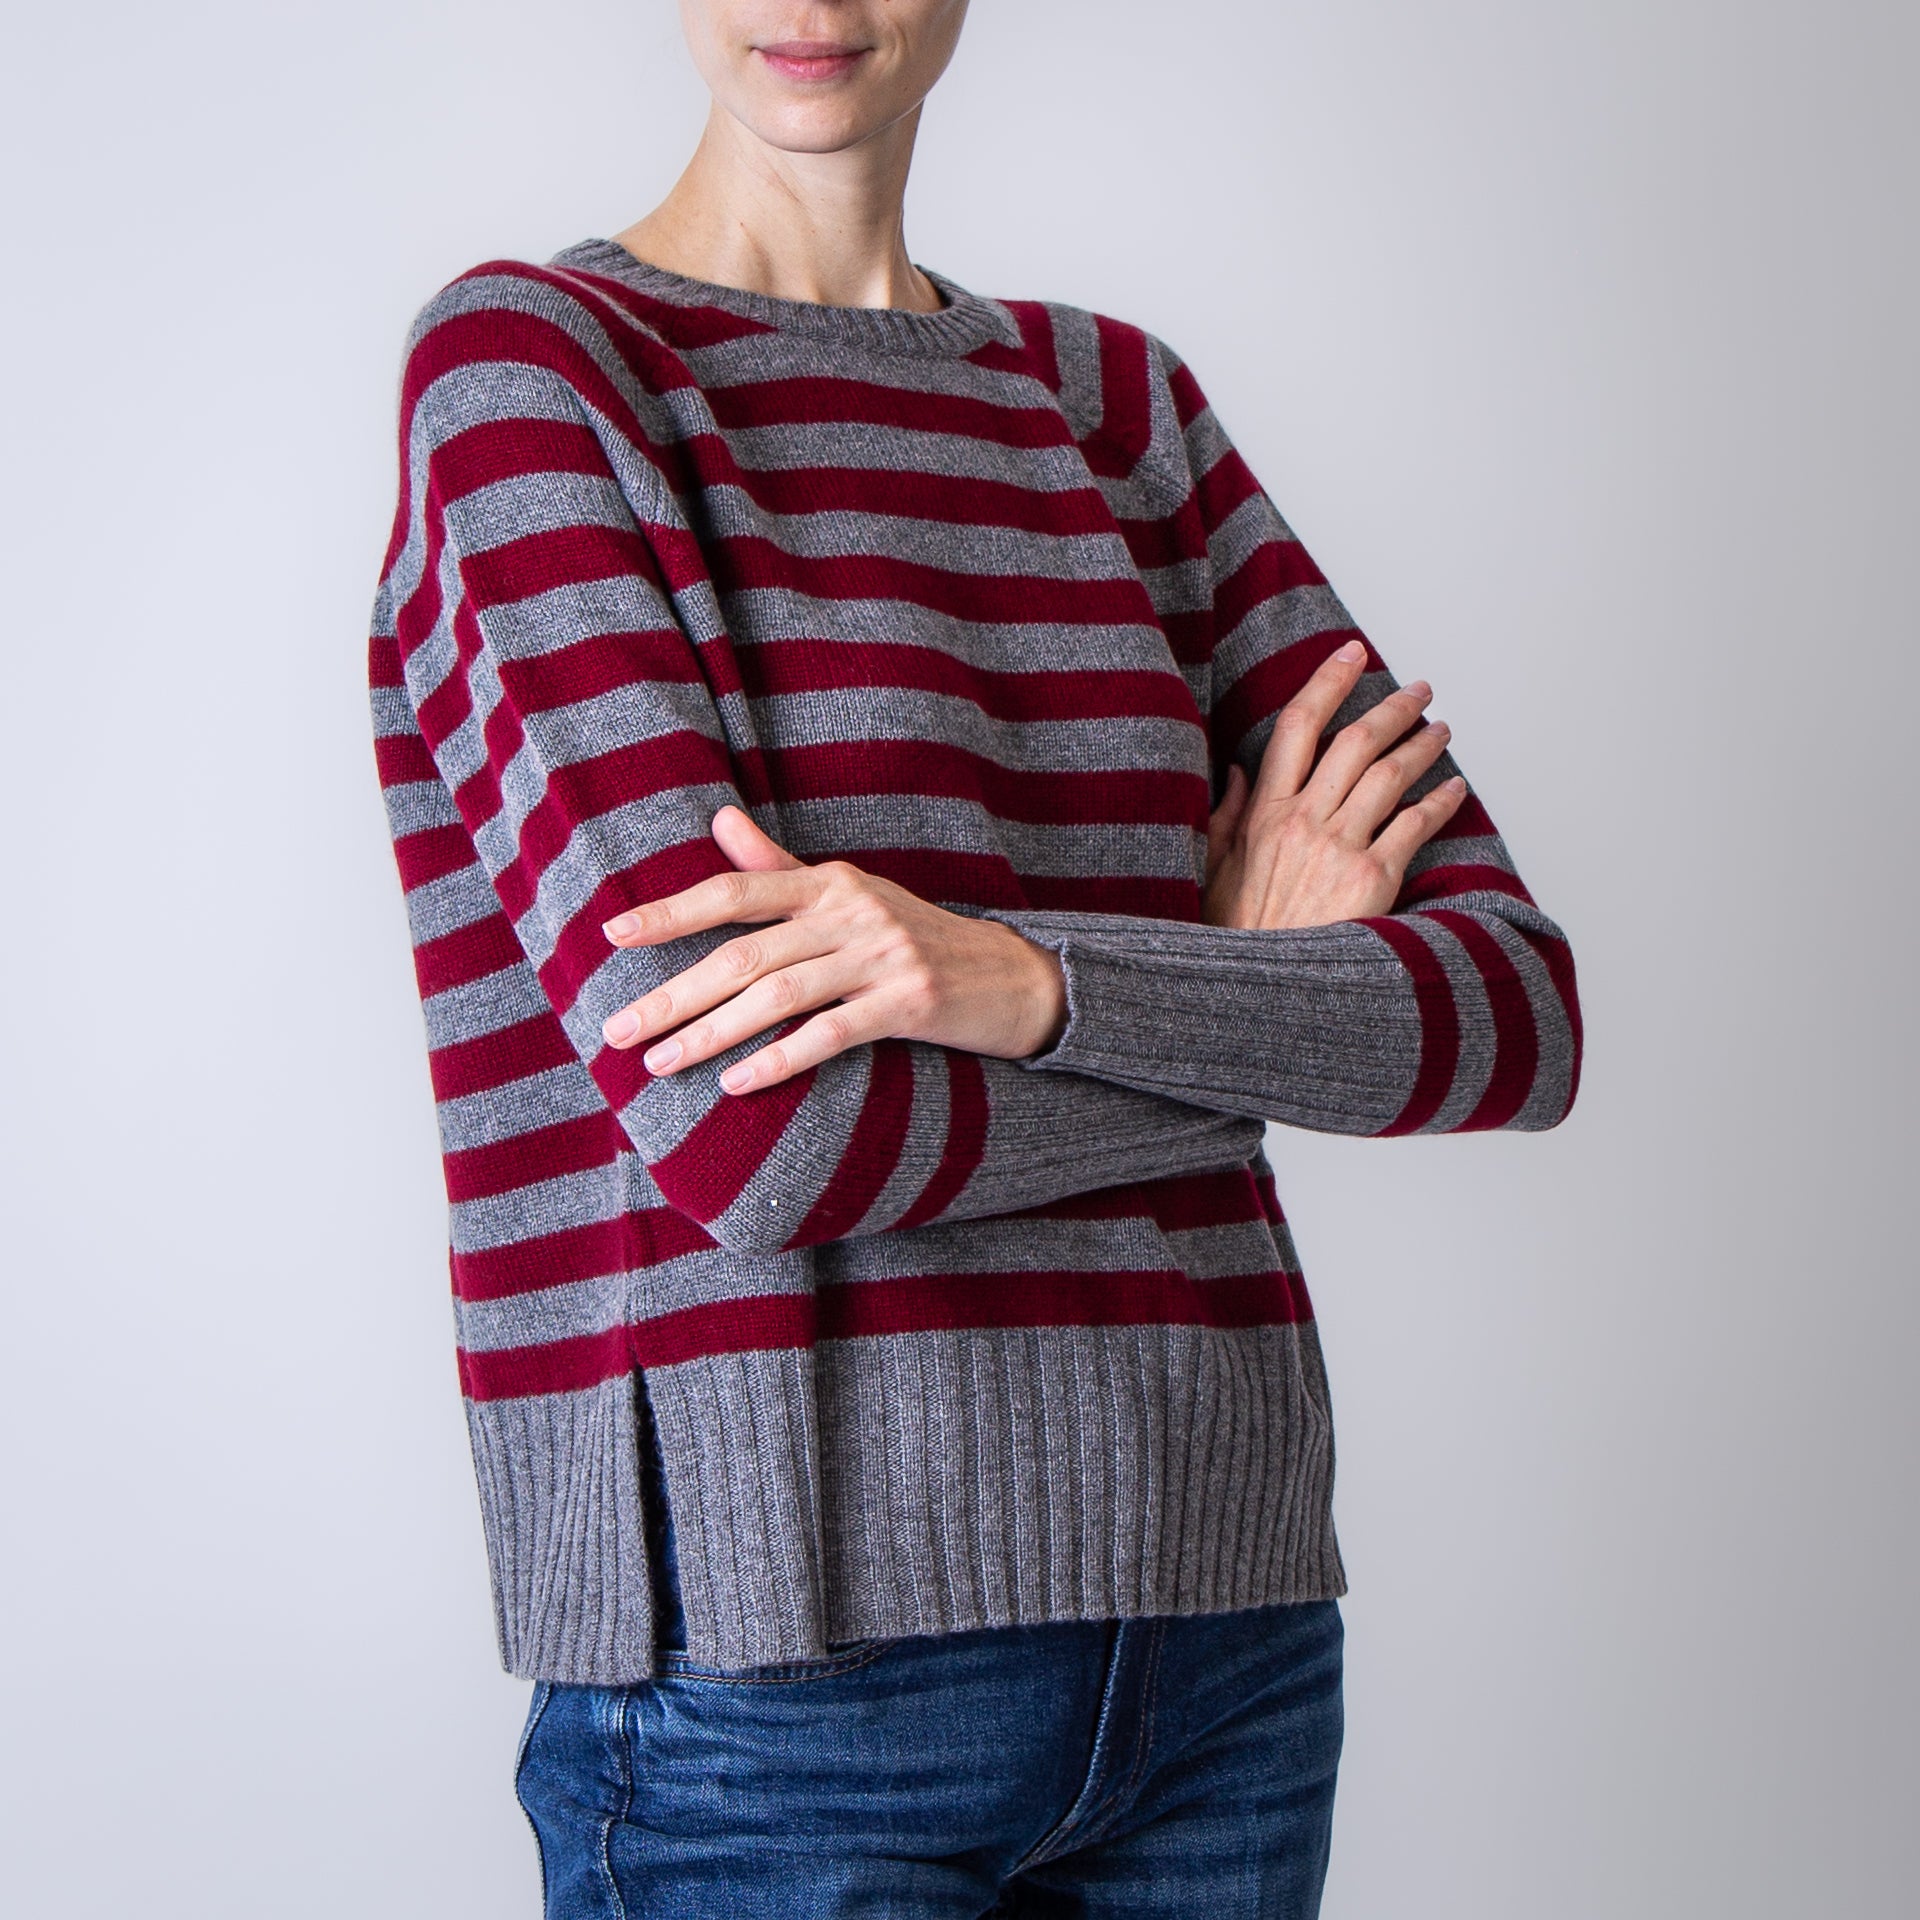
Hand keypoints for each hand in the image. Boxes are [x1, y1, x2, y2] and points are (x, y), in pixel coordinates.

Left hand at [598, 808, 1067, 1093]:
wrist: (1012, 978)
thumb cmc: (917, 937)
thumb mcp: (851, 895)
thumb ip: (780, 869)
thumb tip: (718, 819)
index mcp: (831, 883)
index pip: (736, 893)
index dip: (672, 912)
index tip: (614, 934)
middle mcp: (852, 913)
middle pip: (744, 955)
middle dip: (673, 994)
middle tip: (618, 1031)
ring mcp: (882, 957)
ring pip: (777, 997)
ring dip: (710, 1035)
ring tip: (661, 1064)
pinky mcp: (909, 1004)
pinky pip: (830, 1034)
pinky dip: (779, 1060)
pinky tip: (736, 1084)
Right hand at [1204, 639, 1467, 930]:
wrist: (1264, 988)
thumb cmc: (1239, 935)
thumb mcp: (1215, 870)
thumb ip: (1228, 816)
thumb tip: (1239, 773)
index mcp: (1264, 812)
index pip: (1298, 726)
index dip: (1327, 682)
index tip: (1350, 654)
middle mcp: (1304, 820)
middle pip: (1355, 742)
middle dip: (1392, 708)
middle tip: (1418, 691)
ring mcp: (1340, 847)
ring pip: (1390, 776)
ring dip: (1422, 746)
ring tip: (1441, 732)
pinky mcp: (1372, 878)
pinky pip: (1415, 826)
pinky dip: (1440, 803)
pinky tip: (1454, 791)